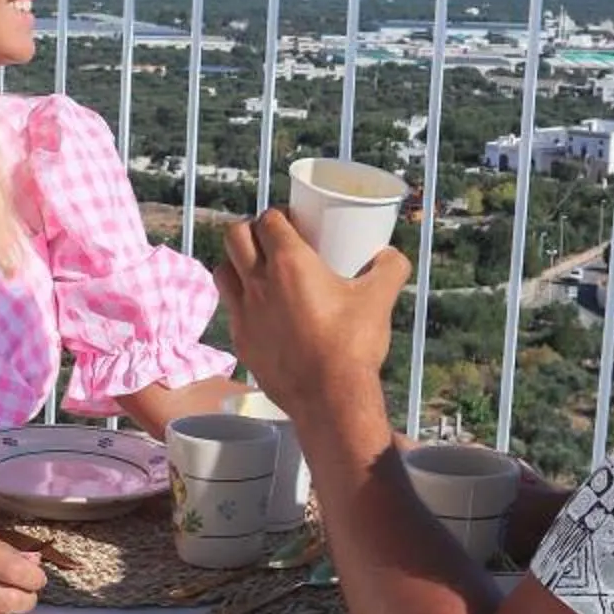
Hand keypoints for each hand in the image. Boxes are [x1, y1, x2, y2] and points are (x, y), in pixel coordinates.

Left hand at [215, 211, 410, 416]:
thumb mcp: (379, 299)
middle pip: (235, 236)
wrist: (329, 398)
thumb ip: (390, 268)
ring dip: (236, 263)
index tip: (292, 221)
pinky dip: (240, 301)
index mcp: (289, 263)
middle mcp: (258, 283)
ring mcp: (244, 313)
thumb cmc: (352, 345)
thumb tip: (391, 255)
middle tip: (271, 240)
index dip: (278, 215)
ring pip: (223, 270)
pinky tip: (260, 310)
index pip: (269, 219)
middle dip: (250, 230)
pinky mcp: (240, 340)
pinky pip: (230, 309)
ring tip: (256, 270)